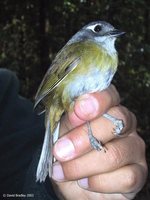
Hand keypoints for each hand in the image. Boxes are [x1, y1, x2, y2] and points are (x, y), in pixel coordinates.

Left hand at [52, 85, 146, 199]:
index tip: (77, 110)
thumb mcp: (63, 133)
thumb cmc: (71, 152)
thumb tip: (76, 113)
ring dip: (82, 165)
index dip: (96, 101)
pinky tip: (84, 182)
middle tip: (60, 150)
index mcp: (107, 108)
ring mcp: (134, 148)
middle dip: (83, 137)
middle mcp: (125, 124)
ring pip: (115, 153)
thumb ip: (70, 122)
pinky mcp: (138, 173)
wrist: (77, 182)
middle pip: (115, 122)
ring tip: (62, 170)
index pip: (109, 95)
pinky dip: (97, 182)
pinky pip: (125, 178)